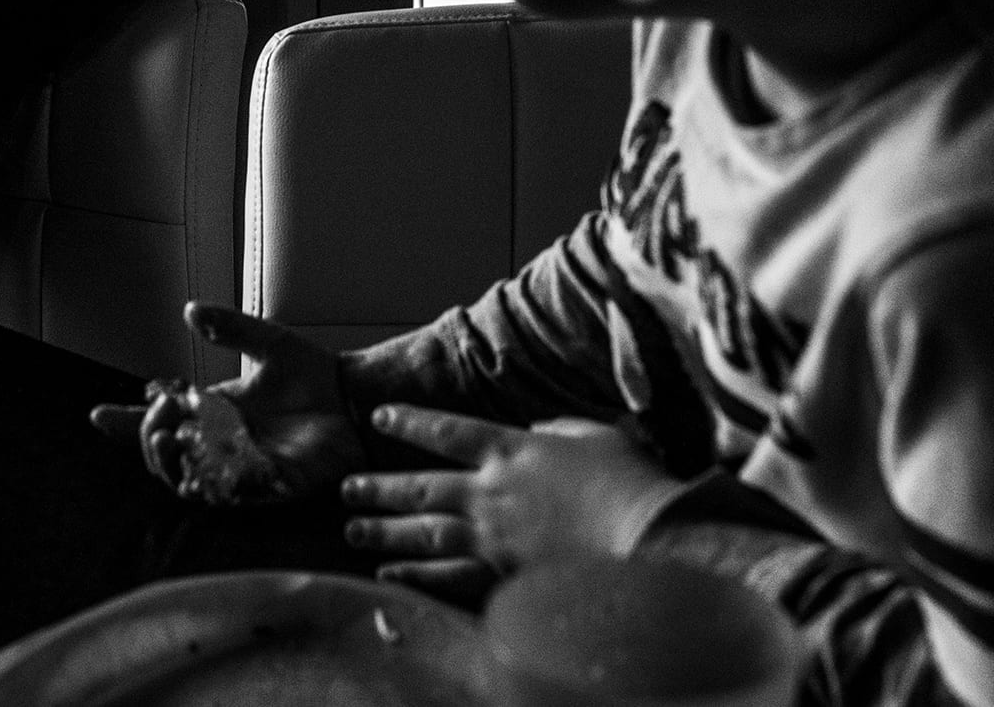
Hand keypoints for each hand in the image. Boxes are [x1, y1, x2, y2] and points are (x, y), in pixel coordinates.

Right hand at [89, 302, 366, 501]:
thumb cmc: (314, 374)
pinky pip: (232, 494)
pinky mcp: (270, 485)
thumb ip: (231, 327)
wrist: (357, 399)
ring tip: (168, 440)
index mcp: (215, 412)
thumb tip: (191, 309)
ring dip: (172, 464)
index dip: (126, 422)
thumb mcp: (269, 341)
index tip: (98, 414)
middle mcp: (222, 444)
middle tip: (156, 419)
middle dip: (148, 440)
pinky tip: (202, 467)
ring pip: (189, 480)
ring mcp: (243, 468)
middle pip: (165, 456)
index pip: (162, 421)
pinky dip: (212, 483)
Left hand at [340, 406, 671, 597]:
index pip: (448, 432)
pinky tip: (388, 576)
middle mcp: (491, 490)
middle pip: (422, 486)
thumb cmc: (628, 480)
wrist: (644, 534)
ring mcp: (493, 536)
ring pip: (423, 532)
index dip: (412, 423)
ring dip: (384, 531)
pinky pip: (445, 576)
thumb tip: (539, 431)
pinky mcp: (501, 575)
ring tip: (353, 530)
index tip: (380, 417)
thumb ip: (560, 430)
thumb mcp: (596, 436)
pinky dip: (414, 576)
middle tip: (349, 488)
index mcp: (512, 449)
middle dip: (381, 487)